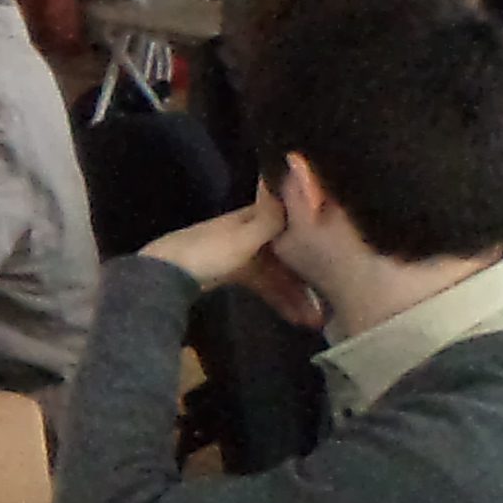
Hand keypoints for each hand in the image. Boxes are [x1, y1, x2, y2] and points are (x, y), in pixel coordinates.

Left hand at [141, 187, 323, 328]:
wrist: (162, 277)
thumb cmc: (205, 253)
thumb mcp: (242, 237)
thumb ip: (269, 217)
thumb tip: (293, 181)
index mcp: (251, 218)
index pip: (290, 223)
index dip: (313, 238)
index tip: (340, 255)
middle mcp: (248, 233)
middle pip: (286, 254)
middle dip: (307, 277)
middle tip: (329, 303)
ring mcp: (239, 254)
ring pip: (275, 273)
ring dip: (294, 295)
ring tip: (314, 321)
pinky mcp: (231, 274)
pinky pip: (262, 285)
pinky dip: (277, 299)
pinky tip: (294, 317)